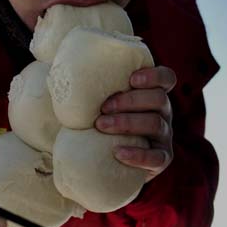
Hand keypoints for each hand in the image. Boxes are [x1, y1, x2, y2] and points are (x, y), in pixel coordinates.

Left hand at [95, 65, 175, 180]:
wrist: (107, 161)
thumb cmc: (102, 123)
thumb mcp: (100, 102)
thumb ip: (91, 85)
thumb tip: (60, 65)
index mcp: (152, 94)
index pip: (166, 78)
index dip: (154, 75)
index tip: (132, 79)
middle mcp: (163, 113)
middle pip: (159, 99)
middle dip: (130, 100)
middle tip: (103, 107)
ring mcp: (164, 136)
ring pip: (156, 124)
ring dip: (127, 122)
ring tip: (101, 126)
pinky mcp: (161, 160)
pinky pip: (156, 157)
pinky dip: (138, 154)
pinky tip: (117, 152)